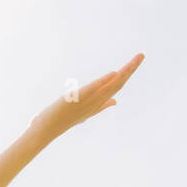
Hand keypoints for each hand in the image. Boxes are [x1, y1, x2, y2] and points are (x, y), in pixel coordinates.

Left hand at [29, 53, 143, 141]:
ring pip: (109, 87)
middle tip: (141, 55)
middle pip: (117, 85)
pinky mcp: (75, 101)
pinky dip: (103, 83)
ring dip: (123, 73)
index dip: (128, 74)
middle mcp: (95, 103)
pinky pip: (92, 91)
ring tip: (134, 60)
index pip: (117, 87)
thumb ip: (101, 105)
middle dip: (130, 70)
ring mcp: (86, 103)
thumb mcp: (85, 112)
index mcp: (97, 104)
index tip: (137, 60)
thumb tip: (115, 100)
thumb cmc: (63, 120)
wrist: (45, 131)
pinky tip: (113, 74)